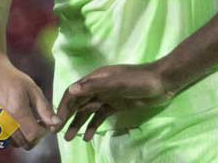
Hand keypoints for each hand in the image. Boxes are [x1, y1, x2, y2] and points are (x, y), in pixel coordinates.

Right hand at [0, 55, 59, 149]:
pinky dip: (13, 135)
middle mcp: (3, 123)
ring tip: (28, 120)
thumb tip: (57, 122)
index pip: (34, 135)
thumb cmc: (13, 79)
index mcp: (17, 112)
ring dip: (24, 136)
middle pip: (25, 143)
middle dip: (36, 136)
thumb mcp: (32, 89)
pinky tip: (16, 120)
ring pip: (15, 143)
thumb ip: (44, 108)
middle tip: (39, 122)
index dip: (44, 132)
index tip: (47, 123)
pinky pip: (4, 139)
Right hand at [56, 64, 171, 141]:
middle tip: (57, 133)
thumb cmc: (140, 79)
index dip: (63, 106)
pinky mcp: (116, 104)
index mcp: (97, 78)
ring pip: (88, 111)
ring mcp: (108, 96)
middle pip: (79, 102)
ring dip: (78, 123)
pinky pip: (100, 116)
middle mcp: (100, 86)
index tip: (55, 122)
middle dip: (67, 117)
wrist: (162, 82)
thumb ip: (95, 87)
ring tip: (69, 139)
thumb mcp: (117, 83)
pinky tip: (87, 137)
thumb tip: (72, 90)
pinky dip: (92, 126)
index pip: (74, 92)